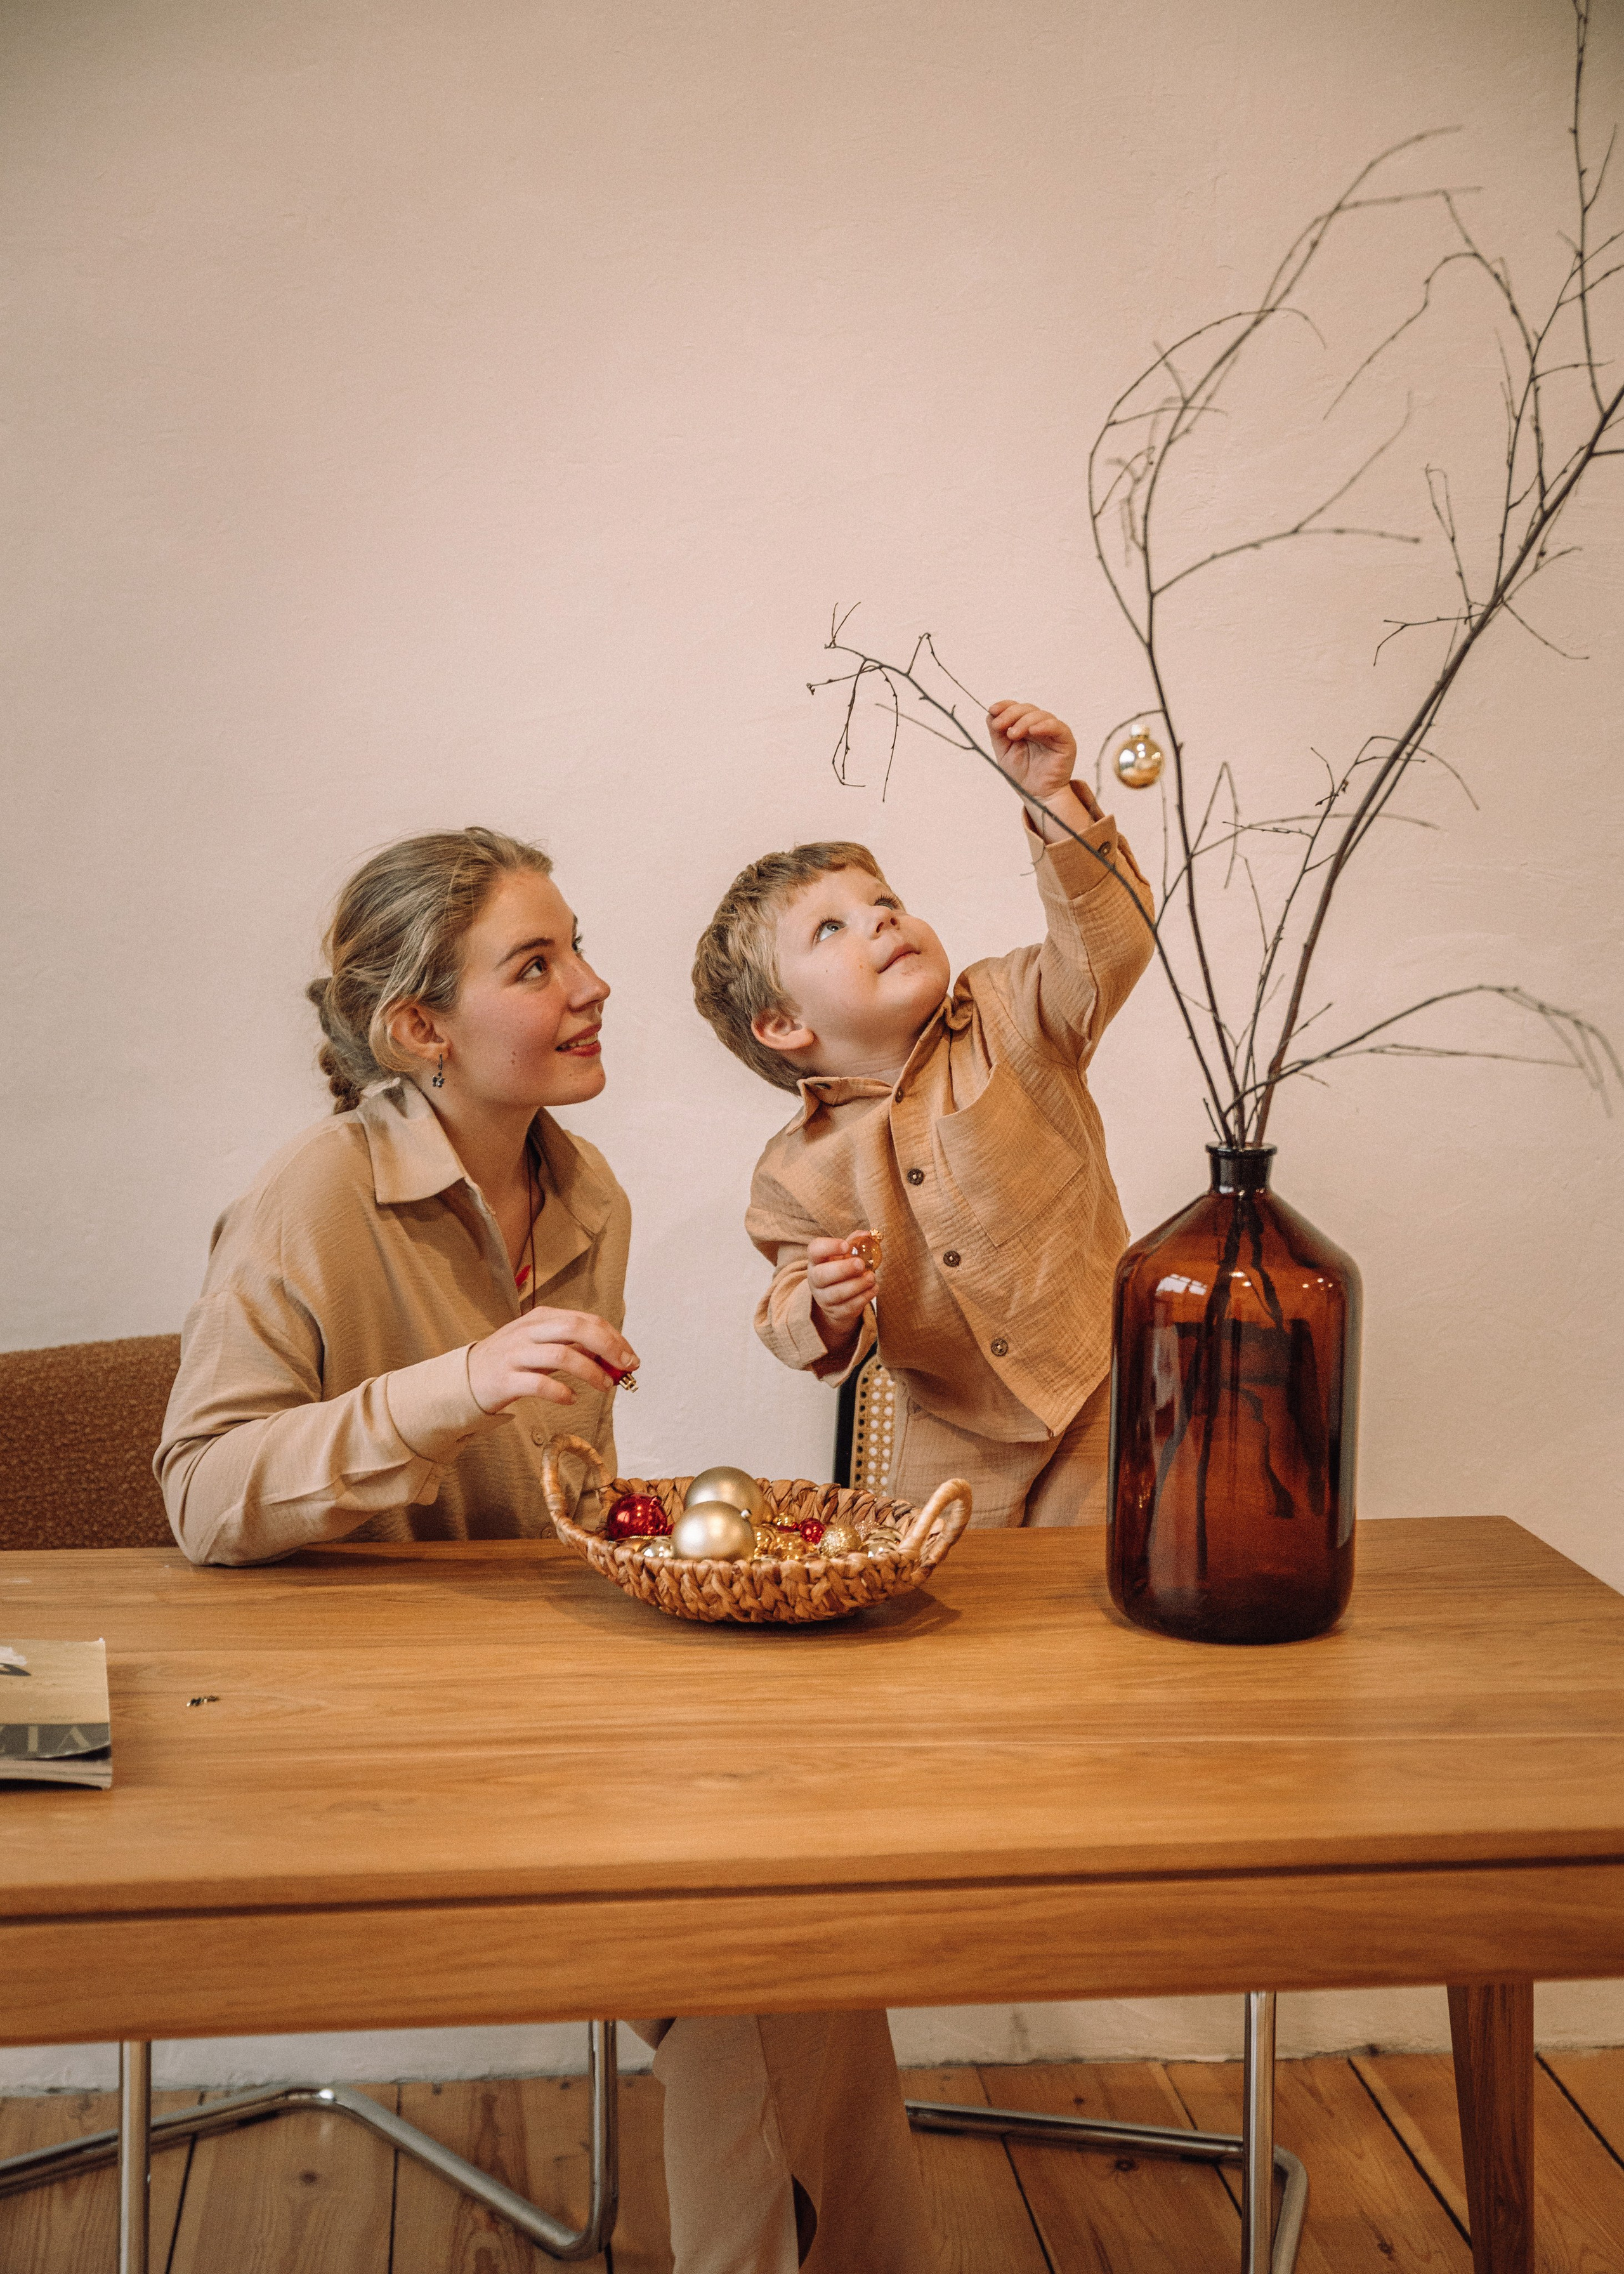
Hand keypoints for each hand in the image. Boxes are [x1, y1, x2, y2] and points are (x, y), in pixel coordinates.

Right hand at [468, 1309, 639, 1414]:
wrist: (467, 1377)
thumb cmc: (513, 1359)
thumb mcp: (542, 1342)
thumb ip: (574, 1344)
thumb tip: (612, 1352)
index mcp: (542, 1317)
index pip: (586, 1320)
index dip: (614, 1337)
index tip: (630, 1357)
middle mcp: (529, 1331)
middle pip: (576, 1329)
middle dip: (608, 1347)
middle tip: (625, 1367)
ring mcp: (515, 1354)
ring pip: (561, 1356)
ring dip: (590, 1371)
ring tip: (605, 1386)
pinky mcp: (505, 1380)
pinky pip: (539, 1384)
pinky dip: (561, 1393)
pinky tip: (572, 1399)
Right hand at [806, 1235, 876, 1352]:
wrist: (838, 1298)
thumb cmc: (842, 1268)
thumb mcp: (846, 1254)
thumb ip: (856, 1242)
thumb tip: (869, 1235)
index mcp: (817, 1260)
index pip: (815, 1250)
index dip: (829, 1247)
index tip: (845, 1245)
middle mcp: (815, 1280)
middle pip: (822, 1275)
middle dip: (843, 1269)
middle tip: (861, 1264)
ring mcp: (823, 1298)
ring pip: (836, 1294)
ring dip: (857, 1285)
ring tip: (872, 1277)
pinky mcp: (835, 1312)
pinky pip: (848, 1307)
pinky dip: (863, 1297)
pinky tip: (873, 1288)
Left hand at [987, 701, 1078, 803]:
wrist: (1036, 795)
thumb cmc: (1023, 775)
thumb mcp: (1003, 752)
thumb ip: (997, 734)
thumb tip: (990, 714)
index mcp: (1025, 726)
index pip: (1016, 708)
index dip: (1004, 706)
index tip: (992, 710)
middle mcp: (1039, 726)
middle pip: (1027, 709)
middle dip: (1011, 714)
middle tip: (1000, 725)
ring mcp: (1053, 732)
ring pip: (1041, 715)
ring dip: (1024, 721)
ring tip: (1013, 735)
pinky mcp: (1065, 740)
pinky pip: (1058, 727)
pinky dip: (1045, 726)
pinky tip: (1033, 731)